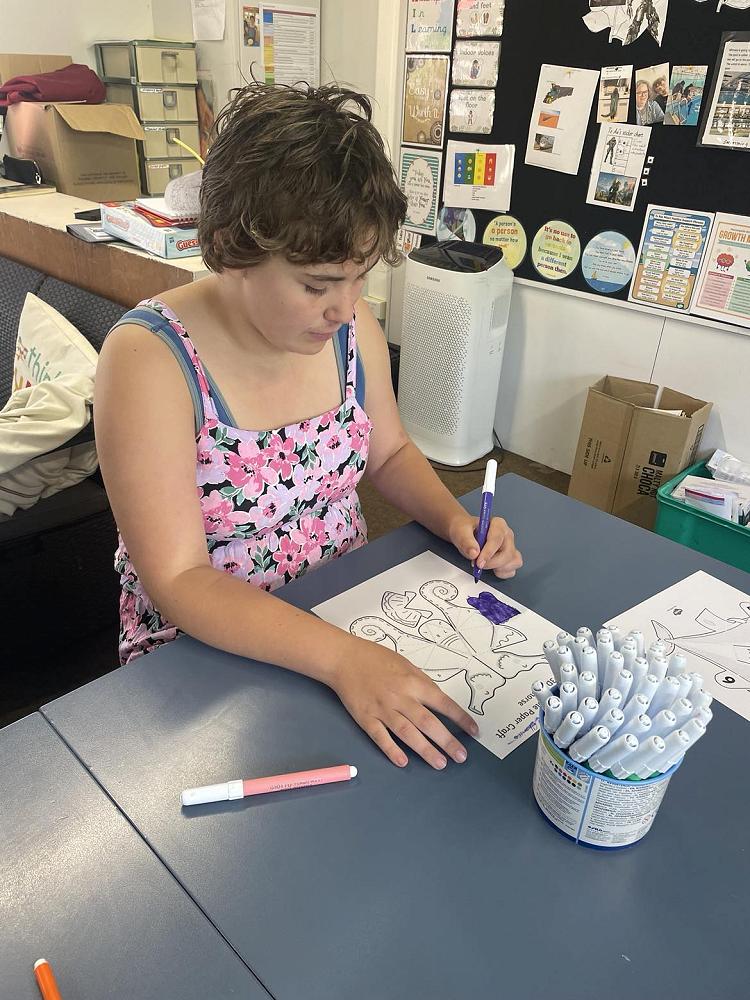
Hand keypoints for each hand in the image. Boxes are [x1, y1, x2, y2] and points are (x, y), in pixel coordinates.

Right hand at [331, 638, 479, 768]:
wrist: (345, 659)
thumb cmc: (376, 659)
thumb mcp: (405, 664)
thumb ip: (421, 683)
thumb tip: (439, 700)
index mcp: (413, 682)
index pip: (443, 703)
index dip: (460, 718)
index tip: (474, 731)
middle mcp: (400, 697)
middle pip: (428, 722)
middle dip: (446, 741)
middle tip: (461, 756)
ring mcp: (382, 709)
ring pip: (407, 733)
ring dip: (425, 750)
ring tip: (440, 763)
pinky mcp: (366, 718)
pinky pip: (380, 737)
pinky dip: (392, 750)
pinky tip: (403, 762)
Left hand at [449, 513, 522, 579]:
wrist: (463, 533)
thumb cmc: (464, 529)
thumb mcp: (460, 531)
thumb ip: (466, 541)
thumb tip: (474, 553)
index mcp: (498, 524)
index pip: (497, 539)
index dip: (488, 553)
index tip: (479, 562)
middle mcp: (507, 535)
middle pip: (508, 553)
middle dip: (492, 563)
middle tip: (478, 564)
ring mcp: (510, 547)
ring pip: (515, 562)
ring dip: (499, 568)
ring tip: (485, 564)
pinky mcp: (509, 559)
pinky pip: (512, 570)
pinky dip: (502, 573)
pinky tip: (491, 569)